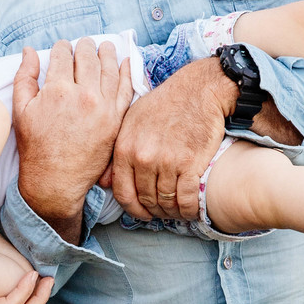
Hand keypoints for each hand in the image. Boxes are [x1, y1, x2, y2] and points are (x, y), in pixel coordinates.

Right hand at [12, 39, 134, 242]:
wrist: (56, 181)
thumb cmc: (35, 148)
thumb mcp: (20, 110)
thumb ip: (24, 77)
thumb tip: (29, 51)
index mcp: (57, 90)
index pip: (62, 55)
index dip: (61, 48)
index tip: (62, 48)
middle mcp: (83, 95)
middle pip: (87, 58)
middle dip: (84, 47)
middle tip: (85, 43)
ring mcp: (103, 107)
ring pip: (109, 69)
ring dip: (107, 53)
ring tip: (106, 46)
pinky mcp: (116, 119)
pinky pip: (126, 89)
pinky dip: (127, 72)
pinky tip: (125, 62)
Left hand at [112, 57, 303, 219]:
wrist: (198, 91)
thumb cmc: (165, 104)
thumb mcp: (131, 122)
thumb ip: (117, 153)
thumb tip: (105, 183)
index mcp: (125, 147)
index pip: (122, 192)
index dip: (132, 208)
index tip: (142, 213)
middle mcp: (143, 157)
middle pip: (145, 199)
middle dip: (155, 211)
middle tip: (163, 212)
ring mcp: (166, 161)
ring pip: (166, 201)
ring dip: (172, 212)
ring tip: (177, 211)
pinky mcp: (190, 164)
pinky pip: (186, 199)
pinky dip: (189, 210)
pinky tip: (191, 210)